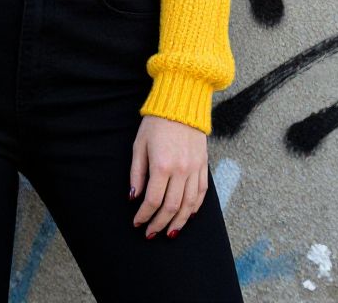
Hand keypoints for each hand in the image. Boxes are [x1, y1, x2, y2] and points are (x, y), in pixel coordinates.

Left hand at [129, 115, 207, 238]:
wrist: (181, 104)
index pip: (152, 200)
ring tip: (169, 233)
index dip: (144, 215)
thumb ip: (137, 173)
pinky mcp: (203, 165)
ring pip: (189, 205)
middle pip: (171, 207)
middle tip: (151, 233)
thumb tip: (134, 197)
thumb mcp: (139, 145)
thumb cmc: (156, 123)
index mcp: (162, 165)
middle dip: (160, 223)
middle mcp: (181, 170)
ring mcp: (194, 169)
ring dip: (179, 222)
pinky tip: (187, 216)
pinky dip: (194, 208)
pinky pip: (201, 193)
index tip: (137, 222)